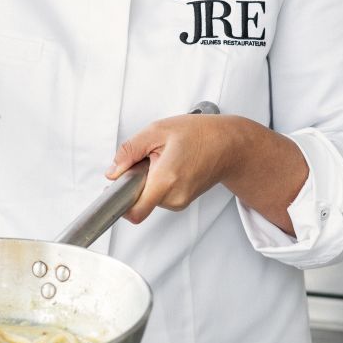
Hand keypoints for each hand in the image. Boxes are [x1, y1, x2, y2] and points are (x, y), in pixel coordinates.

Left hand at [105, 114, 306, 233]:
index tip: (113, 189)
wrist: (230, 144)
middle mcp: (174, 197)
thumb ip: (129, 151)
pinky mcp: (183, 201)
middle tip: (149, 158)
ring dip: (149, 180)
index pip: (135, 212)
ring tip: (164, 158)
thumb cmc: (200, 134)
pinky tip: (171, 165)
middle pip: (139, 200)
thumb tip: (113, 171)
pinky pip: (161, 196)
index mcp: (166, 180)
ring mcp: (180, 202)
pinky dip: (159, 182)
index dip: (119, 202)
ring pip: (150, 197)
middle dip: (137, 180)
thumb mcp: (157, 130)